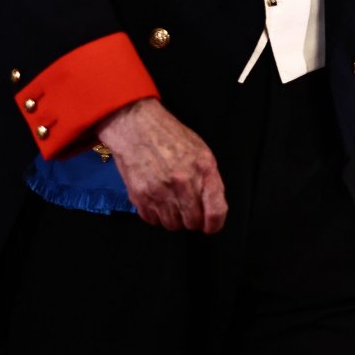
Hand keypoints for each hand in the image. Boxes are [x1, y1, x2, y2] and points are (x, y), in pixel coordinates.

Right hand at [97, 97, 227, 232]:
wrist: (137, 127)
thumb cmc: (171, 137)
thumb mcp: (201, 151)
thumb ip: (209, 178)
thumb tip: (213, 206)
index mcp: (203, 169)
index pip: (216, 211)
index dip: (215, 224)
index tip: (211, 227)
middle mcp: (183, 182)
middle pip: (193, 222)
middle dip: (192, 220)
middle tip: (188, 210)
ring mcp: (160, 191)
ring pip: (172, 225)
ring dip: (174, 219)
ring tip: (171, 202)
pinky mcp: (140, 196)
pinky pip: (153, 220)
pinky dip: (156, 215)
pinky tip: (157, 199)